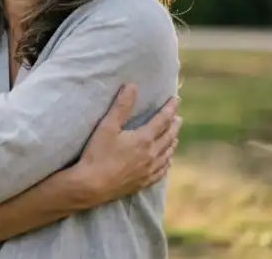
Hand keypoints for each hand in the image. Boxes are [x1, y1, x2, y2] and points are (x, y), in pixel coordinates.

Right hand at [72, 84, 180, 203]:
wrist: (92, 185)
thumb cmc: (97, 154)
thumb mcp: (107, 127)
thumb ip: (121, 106)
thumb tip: (132, 86)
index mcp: (144, 139)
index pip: (162, 120)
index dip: (169, 108)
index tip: (175, 99)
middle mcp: (151, 154)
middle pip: (168, 137)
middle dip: (174, 125)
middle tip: (178, 117)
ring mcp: (149, 170)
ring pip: (167, 154)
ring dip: (172, 143)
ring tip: (175, 137)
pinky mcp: (144, 182)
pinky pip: (162, 170)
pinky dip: (167, 162)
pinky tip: (166, 161)